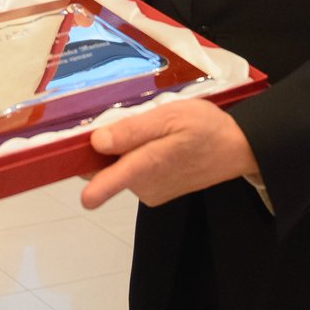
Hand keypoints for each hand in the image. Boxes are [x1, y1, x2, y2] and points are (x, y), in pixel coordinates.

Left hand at [80, 99, 257, 208]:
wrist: (238, 148)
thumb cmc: (206, 129)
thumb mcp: (171, 117)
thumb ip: (133, 130)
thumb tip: (97, 141)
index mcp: (146, 166)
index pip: (106, 183)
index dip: (86, 184)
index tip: (70, 185)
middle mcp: (143, 185)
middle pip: (102, 167)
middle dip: (102, 146)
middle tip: (120, 120)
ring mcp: (148, 191)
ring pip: (117, 166)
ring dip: (121, 148)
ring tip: (150, 128)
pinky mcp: (155, 191)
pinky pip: (131, 171)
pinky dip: (134, 155)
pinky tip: (155, 140)